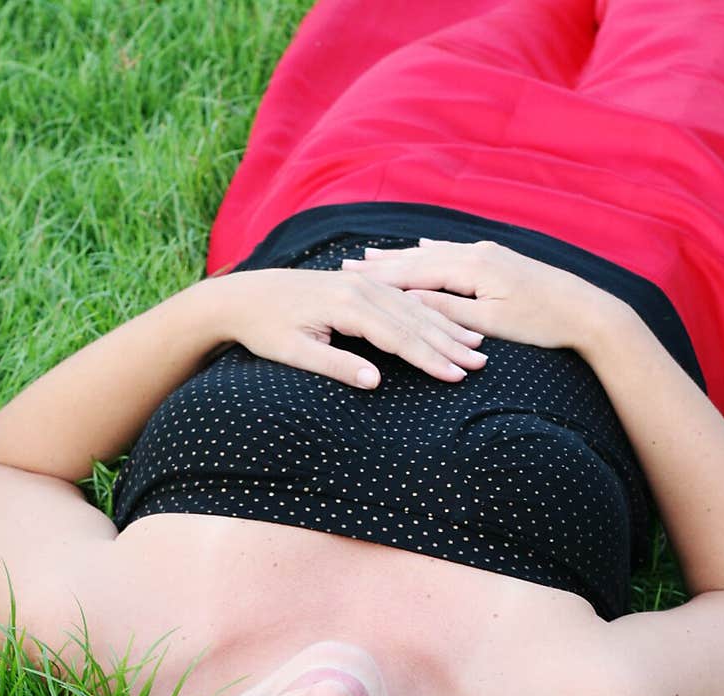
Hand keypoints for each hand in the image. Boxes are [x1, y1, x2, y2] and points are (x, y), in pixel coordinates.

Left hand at [208, 265, 488, 387]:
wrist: (243, 296)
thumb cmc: (265, 329)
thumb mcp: (294, 352)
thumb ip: (335, 366)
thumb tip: (374, 382)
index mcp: (347, 306)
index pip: (399, 337)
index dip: (429, 359)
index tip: (455, 377)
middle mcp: (359, 290)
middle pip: (414, 319)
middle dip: (449, 343)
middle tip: (480, 364)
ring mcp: (361, 285)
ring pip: (413, 307)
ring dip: (445, 326)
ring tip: (475, 344)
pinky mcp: (358, 285)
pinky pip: (401, 299)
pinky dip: (426, 313)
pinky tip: (444, 322)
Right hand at [340, 239, 619, 353]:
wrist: (588, 311)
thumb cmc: (542, 323)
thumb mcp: (491, 324)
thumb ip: (449, 312)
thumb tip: (411, 304)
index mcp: (472, 268)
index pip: (415, 271)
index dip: (379, 276)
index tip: (347, 277)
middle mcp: (477, 253)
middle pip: (419, 257)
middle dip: (382, 263)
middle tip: (346, 265)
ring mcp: (488, 254)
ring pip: (434, 253)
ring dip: (401, 257)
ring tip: (370, 256)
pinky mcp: (497, 260)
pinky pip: (452, 254)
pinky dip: (429, 254)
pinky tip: (420, 250)